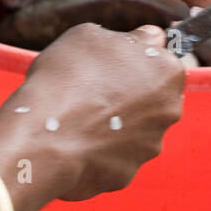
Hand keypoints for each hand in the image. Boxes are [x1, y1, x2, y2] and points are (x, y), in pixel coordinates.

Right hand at [0, 24, 185, 210]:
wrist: (41, 138)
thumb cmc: (67, 79)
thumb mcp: (92, 35)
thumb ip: (131, 38)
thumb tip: (148, 39)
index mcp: (168, 72)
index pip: (160, 58)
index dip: (133, 58)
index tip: (111, 63)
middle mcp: (168, 111)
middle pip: (151, 95)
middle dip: (128, 92)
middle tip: (92, 88)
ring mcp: (149, 147)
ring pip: (134, 128)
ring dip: (114, 122)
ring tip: (78, 116)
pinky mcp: (126, 175)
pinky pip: (114, 156)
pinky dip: (98, 149)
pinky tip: (75, 140)